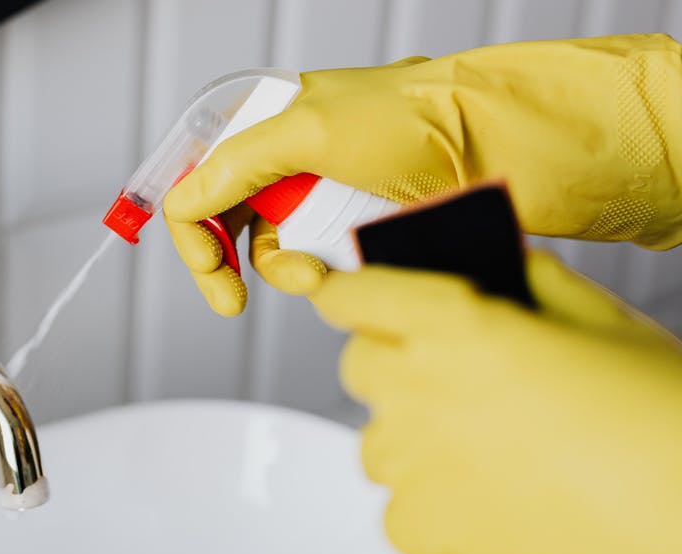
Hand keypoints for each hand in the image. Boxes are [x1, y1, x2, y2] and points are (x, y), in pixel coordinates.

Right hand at [165, 34, 681, 314]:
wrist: (507, 148)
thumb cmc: (422, 121)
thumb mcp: (310, 128)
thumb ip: (235, 164)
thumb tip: (185, 198)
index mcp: (272, 120)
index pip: (199, 175)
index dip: (191, 224)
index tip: (206, 266)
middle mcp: (292, 158)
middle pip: (227, 221)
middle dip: (229, 260)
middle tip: (230, 295)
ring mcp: (325, 195)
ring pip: (273, 251)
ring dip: (284, 271)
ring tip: (315, 274)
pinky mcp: (357, 229)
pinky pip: (317, 264)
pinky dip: (320, 276)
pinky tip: (338, 272)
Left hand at [310, 250, 681, 553]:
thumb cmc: (665, 419)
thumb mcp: (601, 322)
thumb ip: (526, 282)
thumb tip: (492, 263)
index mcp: (453, 326)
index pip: (354, 296)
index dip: (355, 294)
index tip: (355, 298)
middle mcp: (415, 392)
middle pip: (360, 365)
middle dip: (395, 360)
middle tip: (455, 376)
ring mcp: (411, 469)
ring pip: (379, 440)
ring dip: (417, 437)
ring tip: (497, 450)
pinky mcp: (421, 533)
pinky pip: (400, 508)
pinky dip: (435, 504)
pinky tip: (499, 502)